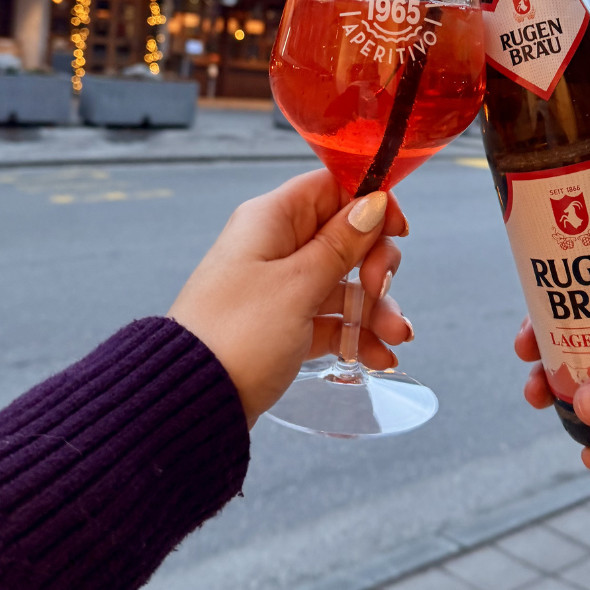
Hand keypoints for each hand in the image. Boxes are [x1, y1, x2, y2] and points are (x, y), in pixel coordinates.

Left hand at [170, 170, 412, 426]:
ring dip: (375, 308)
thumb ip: (341, 244)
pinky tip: (379, 356)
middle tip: (380, 291)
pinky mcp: (283, 324)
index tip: (399, 230)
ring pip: (343, 283)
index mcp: (272, 220)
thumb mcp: (297, 285)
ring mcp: (279, 287)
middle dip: (376, 266)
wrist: (190, 401)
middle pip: (345, 238)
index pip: (332, 188)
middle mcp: (274, 246)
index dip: (371, 204)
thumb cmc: (235, 335)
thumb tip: (373, 201)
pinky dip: (357, 334)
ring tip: (394, 339)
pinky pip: (331, 319)